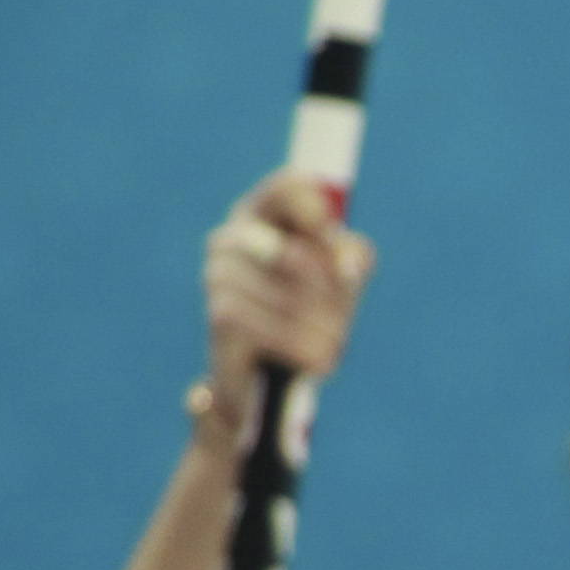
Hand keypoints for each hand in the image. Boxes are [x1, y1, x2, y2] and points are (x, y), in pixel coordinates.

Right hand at [199, 169, 374, 444]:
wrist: (260, 381)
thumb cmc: (306, 318)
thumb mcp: (340, 284)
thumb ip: (350, 259)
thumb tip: (346, 262)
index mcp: (261, 217)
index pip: (287, 188)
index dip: (315, 208)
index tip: (327, 229)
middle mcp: (231, 239)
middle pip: (306, 258)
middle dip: (336, 296)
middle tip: (341, 318)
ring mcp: (218, 277)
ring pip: (300, 301)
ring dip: (328, 330)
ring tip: (324, 342)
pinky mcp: (221, 319)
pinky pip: (287, 333)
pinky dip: (311, 351)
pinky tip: (312, 361)